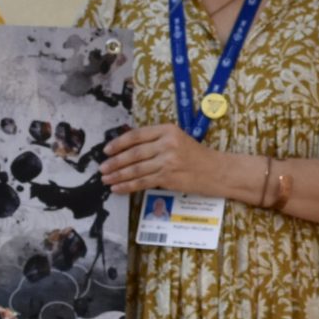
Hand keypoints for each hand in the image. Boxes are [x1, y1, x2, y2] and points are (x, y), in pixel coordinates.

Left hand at [100, 123, 230, 195]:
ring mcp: (167, 161)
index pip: (136, 135)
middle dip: (115, 162)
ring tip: (106, 179)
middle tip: (102, 168)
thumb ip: (156, 141)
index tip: (107, 150)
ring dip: (118, 175)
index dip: (119, 143)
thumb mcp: (178, 139)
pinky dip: (127, 186)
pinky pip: (142, 182)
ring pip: (135, 169)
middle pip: (133, 153)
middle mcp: (167, 144)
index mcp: (168, 130)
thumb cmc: (196, 156)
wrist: (217, 171)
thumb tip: (128, 149)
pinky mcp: (168, 178)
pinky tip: (117, 188)